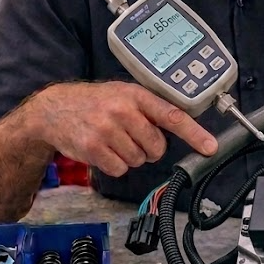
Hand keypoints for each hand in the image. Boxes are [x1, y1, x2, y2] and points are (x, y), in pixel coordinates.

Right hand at [30, 82, 216, 176]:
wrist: (53, 110)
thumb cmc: (95, 102)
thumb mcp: (124, 94)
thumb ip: (149, 108)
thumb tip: (179, 127)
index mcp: (136, 95)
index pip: (172, 116)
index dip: (194, 133)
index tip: (210, 146)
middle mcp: (123, 111)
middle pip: (156, 147)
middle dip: (149, 148)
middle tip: (132, 137)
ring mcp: (107, 130)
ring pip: (138, 160)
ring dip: (130, 156)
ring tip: (113, 140)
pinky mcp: (93, 148)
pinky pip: (120, 169)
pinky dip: (114, 165)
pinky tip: (103, 150)